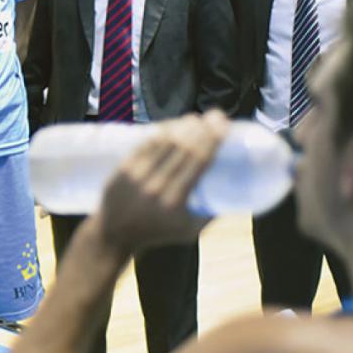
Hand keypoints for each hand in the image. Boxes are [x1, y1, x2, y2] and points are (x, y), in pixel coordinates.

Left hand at [98, 111, 229, 253]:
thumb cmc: (158, 233)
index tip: (224, 125)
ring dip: (182, 125)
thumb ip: (212, 214)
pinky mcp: (123, 168)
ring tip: (195, 120)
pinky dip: (161, 131)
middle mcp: (156, 185)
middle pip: (183, 146)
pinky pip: (145, 143)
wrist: (115, 236)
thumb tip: (237, 196)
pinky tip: (171, 125)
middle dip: (202, 127)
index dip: (213, 138)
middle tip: (215, 117)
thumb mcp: (190, 231)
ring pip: (164, 141)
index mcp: (175, 199)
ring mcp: (137, 175)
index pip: (198, 160)